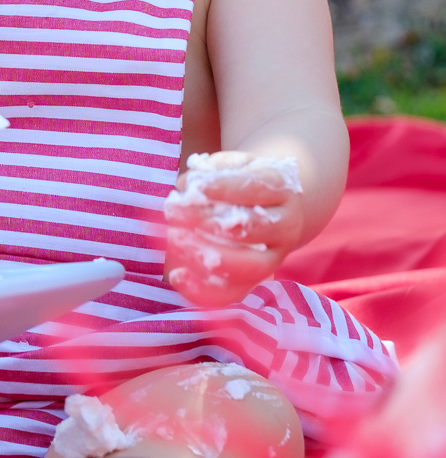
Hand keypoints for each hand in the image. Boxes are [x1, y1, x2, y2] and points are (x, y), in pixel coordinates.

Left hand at [164, 151, 303, 307]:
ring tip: (173, 238)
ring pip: (247, 267)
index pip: (256, 187)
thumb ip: (212, 170)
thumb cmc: (249, 179)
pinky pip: (234, 294)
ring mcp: (275, 259)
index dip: (224, 187)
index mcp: (283, 189)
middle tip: (171, 210)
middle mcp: (286, 227)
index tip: (193, 187)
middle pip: (250, 229)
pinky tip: (177, 275)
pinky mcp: (258, 282)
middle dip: (206, 221)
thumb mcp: (237, 164)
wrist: (279, 206)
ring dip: (205, 255)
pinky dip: (204, 290)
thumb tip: (185, 185)